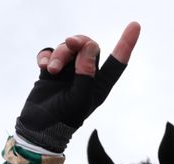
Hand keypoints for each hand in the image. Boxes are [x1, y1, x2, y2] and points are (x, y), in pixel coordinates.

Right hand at [15, 21, 140, 151]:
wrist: (38, 127)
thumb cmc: (63, 118)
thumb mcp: (78, 99)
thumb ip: (86, 74)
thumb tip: (88, 48)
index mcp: (99, 84)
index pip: (116, 63)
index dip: (126, 44)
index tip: (135, 26)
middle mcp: (86, 75)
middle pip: (88, 47)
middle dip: (78, 44)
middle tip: (70, 44)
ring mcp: (68, 71)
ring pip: (68, 48)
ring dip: (60, 54)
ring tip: (52, 70)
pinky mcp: (51, 70)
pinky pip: (50, 52)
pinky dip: (46, 56)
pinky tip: (43, 66)